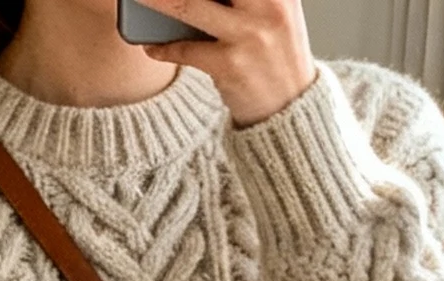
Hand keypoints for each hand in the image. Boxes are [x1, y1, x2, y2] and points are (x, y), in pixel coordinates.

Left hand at [141, 0, 314, 127]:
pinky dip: (163, 48)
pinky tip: (151, 46)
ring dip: (154, 0)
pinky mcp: (231, 66)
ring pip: (188, 5)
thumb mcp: (271, 9)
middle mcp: (267, 3)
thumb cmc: (274, 51)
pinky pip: (185, 50)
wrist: (292, 107)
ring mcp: (249, 34)